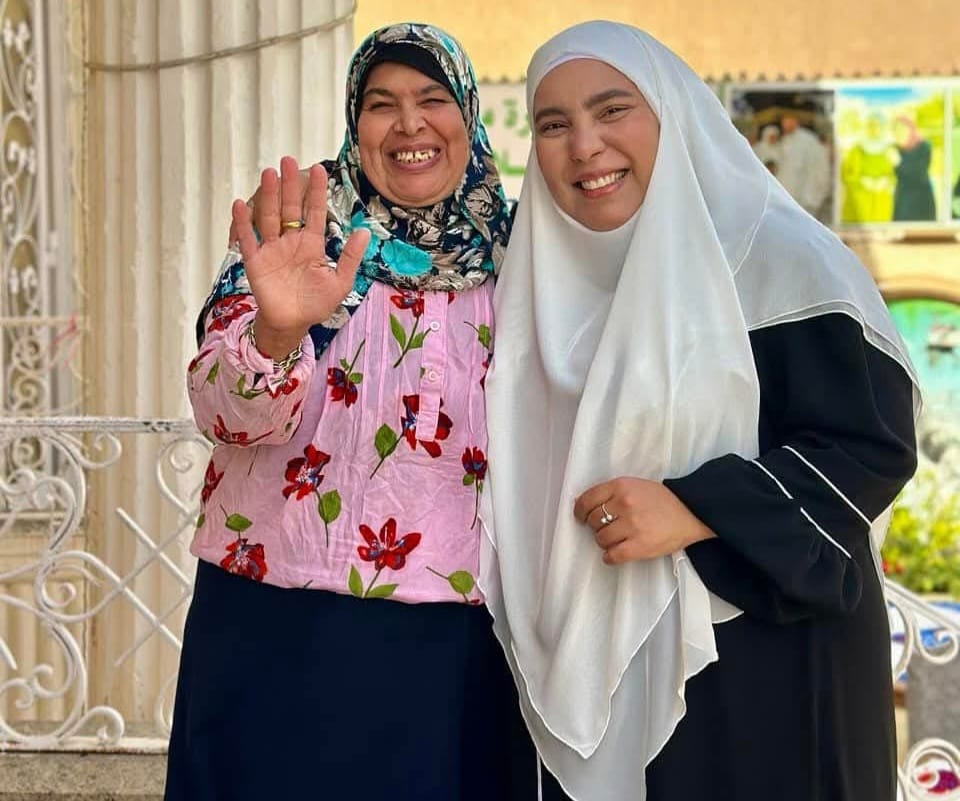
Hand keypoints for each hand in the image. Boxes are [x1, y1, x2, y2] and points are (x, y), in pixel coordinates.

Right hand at [231, 156, 369, 358]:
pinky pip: (249, 239)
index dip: (316, 191)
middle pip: (289, 208)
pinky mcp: (255, 261)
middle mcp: (291, 241)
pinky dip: (243, 223)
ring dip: (268, 196)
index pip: (314, 212)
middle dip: (289, 185)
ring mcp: (272, 249)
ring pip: (269, 217)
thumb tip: (365, 231)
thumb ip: (351, 257)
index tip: (319, 169)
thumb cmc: (316, 304)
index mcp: (312, 244)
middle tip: (288, 160)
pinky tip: (240, 204)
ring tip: (268, 174)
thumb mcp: (340, 282)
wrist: (293, 324)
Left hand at [573, 477, 714, 564]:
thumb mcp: (636, 485)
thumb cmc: (662, 500)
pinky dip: (609, 557)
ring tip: (616, 539)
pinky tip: (614, 554)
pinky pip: (612, 556)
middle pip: (593, 520)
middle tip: (607, 527)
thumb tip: (583, 504)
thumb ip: (612, 492)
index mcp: (621, 486)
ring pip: (601, 538)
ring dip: (604, 542)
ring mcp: (632, 526)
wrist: (691, 513)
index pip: (587, 499)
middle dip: (597, 526)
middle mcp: (624, 504)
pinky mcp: (639, 546)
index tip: (580, 517)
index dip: (580, 511)